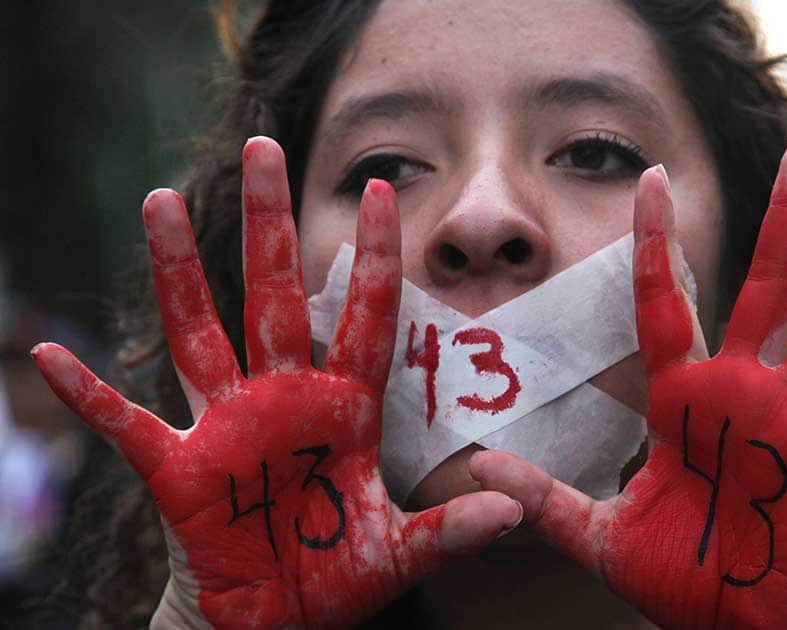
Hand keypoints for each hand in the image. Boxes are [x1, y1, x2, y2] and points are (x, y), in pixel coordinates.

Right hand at [34, 137, 521, 628]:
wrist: (276, 624)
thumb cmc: (336, 580)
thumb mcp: (399, 552)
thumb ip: (450, 530)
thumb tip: (512, 510)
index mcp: (343, 408)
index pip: (362, 316)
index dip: (374, 256)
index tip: (386, 192)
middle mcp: (283, 399)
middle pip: (271, 295)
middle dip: (269, 225)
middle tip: (263, 147)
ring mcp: (226, 427)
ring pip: (200, 333)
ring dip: (180, 272)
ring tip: (162, 202)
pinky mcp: (178, 470)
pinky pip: (126, 425)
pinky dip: (87, 397)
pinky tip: (46, 355)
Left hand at [471, 137, 786, 627]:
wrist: (740, 629)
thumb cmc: (679, 578)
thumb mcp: (598, 534)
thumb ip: (544, 497)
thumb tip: (480, 467)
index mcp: (681, 399)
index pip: (666, 302)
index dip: (656, 242)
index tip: (649, 177)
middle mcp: (741, 392)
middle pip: (766, 286)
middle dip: (786, 217)